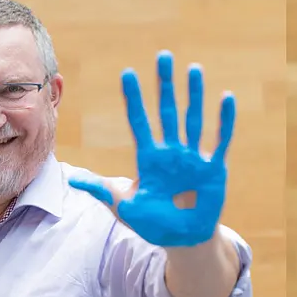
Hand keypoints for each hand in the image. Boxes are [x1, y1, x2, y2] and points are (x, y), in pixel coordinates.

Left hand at [70, 52, 232, 247]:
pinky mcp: (213, 169)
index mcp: (149, 159)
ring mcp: (193, 158)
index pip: (139, 122)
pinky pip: (221, 141)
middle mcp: (171, 152)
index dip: (134, 99)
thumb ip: (101, 189)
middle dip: (165, 85)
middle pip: (167, 112)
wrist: (183, 240)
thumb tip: (70, 179)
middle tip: (164, 56)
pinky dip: (224, 121)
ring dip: (195, 95)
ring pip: (193, 119)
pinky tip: (226, 98)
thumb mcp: (123, 205)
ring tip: (194, 68)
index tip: (128, 73)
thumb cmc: (153, 223)